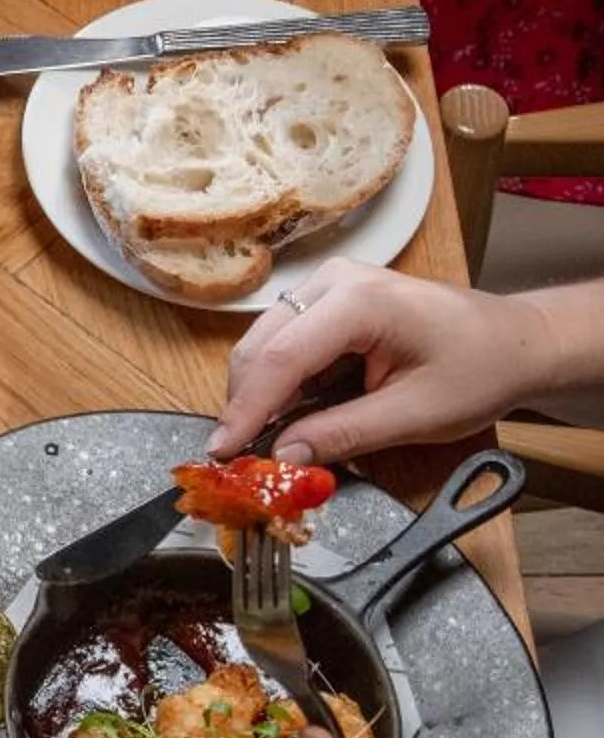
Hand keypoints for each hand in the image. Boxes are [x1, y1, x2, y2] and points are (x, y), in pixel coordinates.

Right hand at [211, 259, 554, 462]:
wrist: (516, 341)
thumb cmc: (478, 371)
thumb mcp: (415, 415)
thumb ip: (344, 434)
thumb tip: (283, 456)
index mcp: (359, 301)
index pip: (282, 358)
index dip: (246, 410)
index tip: (222, 453)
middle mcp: (333, 280)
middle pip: (262, 345)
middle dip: (245, 403)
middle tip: (238, 457)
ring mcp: (329, 285)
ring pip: (265, 342)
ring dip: (258, 393)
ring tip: (261, 441)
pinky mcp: (330, 299)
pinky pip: (286, 341)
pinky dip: (278, 382)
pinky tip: (286, 415)